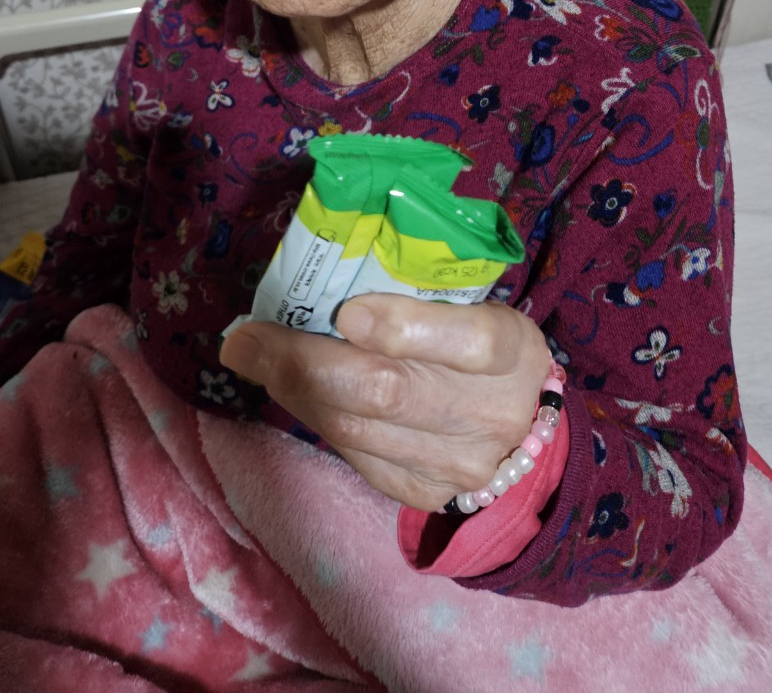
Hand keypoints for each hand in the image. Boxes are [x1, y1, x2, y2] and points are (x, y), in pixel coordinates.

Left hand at [219, 295, 550, 510]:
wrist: (522, 431)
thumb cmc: (484, 347)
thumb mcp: (476, 306)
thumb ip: (419, 292)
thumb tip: (326, 278)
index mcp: (512, 350)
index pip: (469, 341)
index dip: (404, 328)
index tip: (349, 311)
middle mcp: (489, 413)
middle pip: (389, 393)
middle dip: (306, 361)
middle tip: (249, 336)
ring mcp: (456, 463)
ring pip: (355, 429)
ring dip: (293, 388)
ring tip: (254, 354)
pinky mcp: (421, 493)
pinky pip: (352, 454)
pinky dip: (313, 415)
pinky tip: (292, 388)